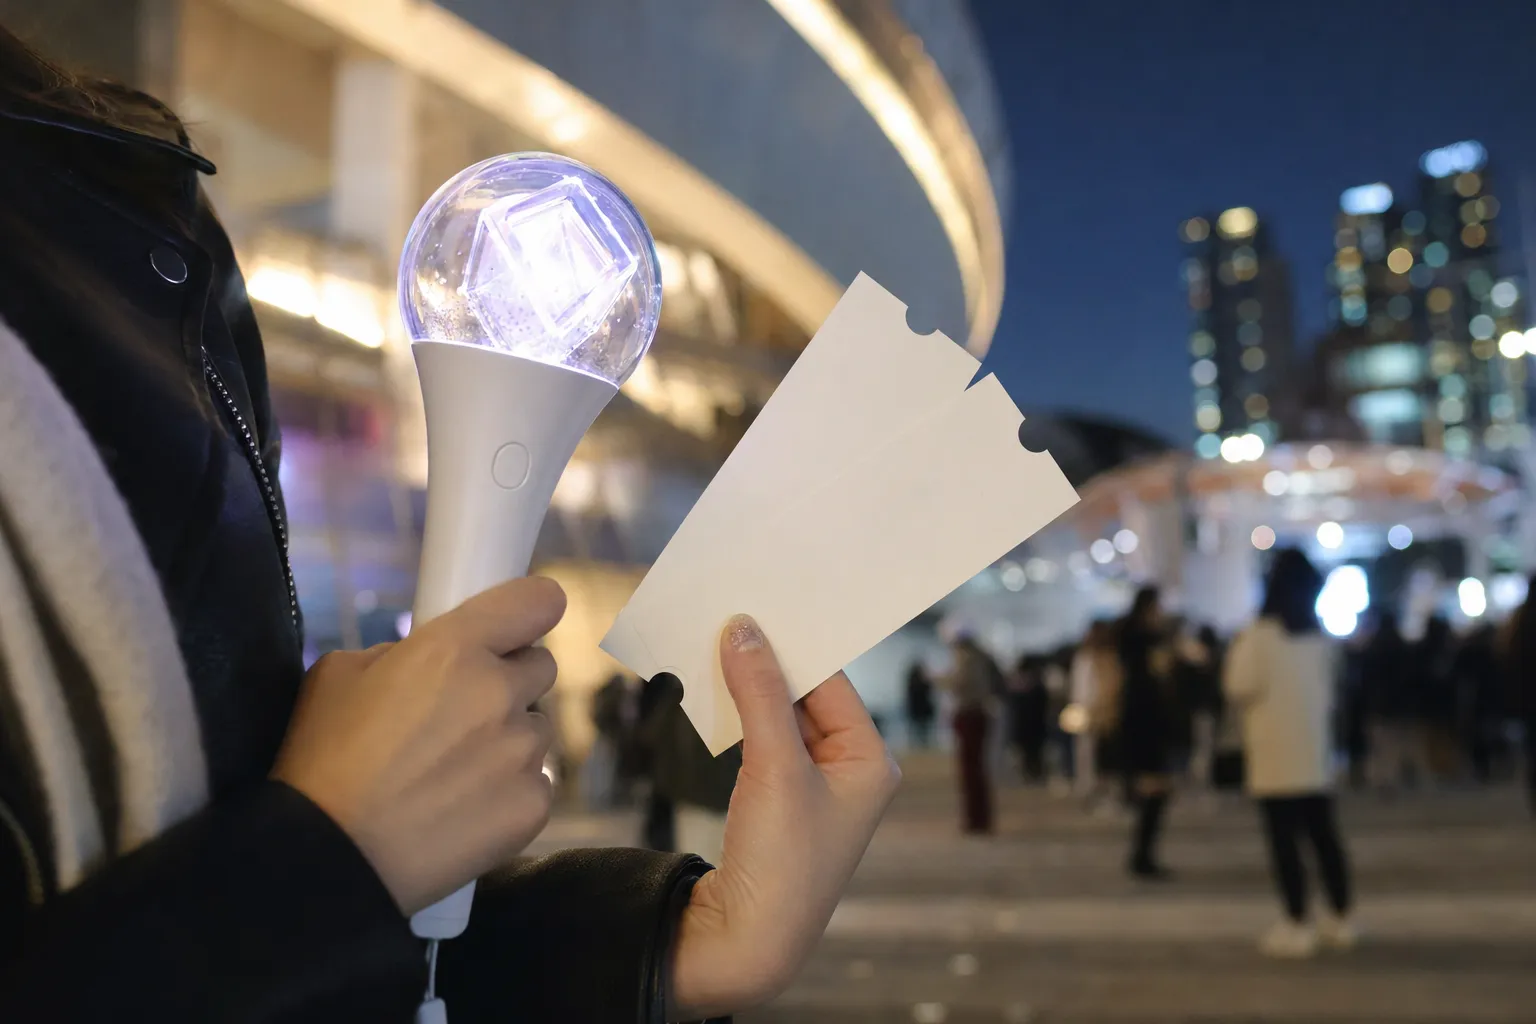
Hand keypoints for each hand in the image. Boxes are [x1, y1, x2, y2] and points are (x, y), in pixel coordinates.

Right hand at [271, 577, 563, 914]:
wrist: (328, 861)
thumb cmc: (321, 762)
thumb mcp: (339, 675)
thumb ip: (400, 653)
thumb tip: (427, 661)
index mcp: (455, 648)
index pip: (538, 601)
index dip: (530, 611)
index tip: (518, 626)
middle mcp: (500, 693)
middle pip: (541, 668)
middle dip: (509, 682)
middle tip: (461, 715)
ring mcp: (523, 752)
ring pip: (536, 730)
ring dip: (507, 741)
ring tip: (452, 774)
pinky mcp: (533, 806)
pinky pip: (535, 783)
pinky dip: (508, 792)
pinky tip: (462, 811)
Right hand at [669, 615, 900, 1017]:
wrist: (746, 939)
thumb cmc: (782, 861)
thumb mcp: (775, 767)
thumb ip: (761, 694)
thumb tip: (743, 630)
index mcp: (872, 759)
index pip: (833, 681)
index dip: (796, 644)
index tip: (759, 604)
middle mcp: (850, 768)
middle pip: (808, 694)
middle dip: (770, 661)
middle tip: (732, 612)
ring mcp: (814, 784)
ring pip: (780, 714)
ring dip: (750, 685)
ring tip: (715, 640)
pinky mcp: (780, 798)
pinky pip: (762, 738)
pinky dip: (739, 714)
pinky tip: (714, 688)